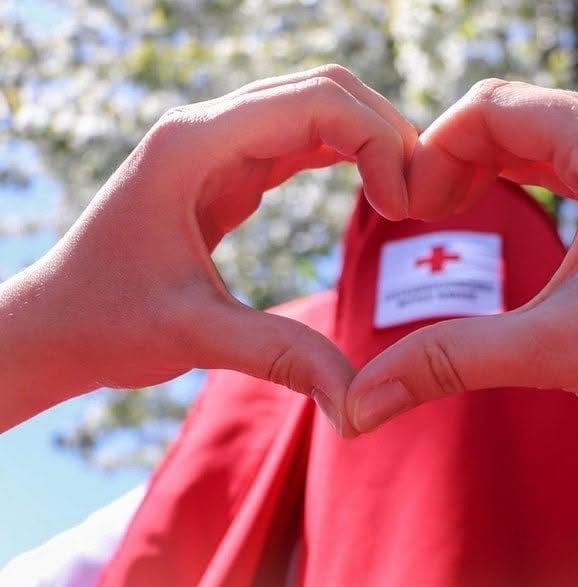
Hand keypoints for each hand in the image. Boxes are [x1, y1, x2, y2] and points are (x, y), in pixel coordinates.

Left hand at [0, 65, 416, 431]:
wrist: (56, 324)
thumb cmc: (107, 322)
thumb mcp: (195, 337)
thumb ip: (282, 358)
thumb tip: (360, 406)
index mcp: (193, 146)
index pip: (314, 103)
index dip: (376, 141)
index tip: (403, 207)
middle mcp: (207, 129)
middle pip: (323, 90)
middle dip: (385, 131)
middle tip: (422, 196)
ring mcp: (218, 145)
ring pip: (317, 107)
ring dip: (371, 140)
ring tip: (408, 193)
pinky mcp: (228, 169)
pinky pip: (302, 139)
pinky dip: (348, 155)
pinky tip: (376, 189)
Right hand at [346, 79, 577, 571]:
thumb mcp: (555, 351)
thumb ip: (449, 361)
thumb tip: (360, 401)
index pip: (496, 107)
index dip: (433, 149)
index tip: (407, 207)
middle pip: (525, 116)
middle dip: (462, 158)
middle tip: (423, 215)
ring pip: (559, 140)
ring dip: (501, 167)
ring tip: (457, 211)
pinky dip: (543, 182)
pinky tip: (520, 217)